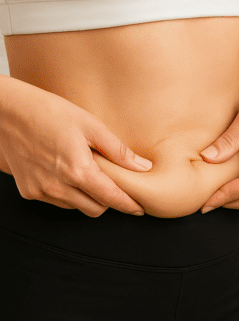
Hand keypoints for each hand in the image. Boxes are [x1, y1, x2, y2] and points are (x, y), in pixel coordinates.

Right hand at [0, 79, 152, 216]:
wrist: (8, 111)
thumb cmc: (50, 112)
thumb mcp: (91, 126)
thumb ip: (118, 151)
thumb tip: (144, 167)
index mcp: (77, 170)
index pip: (111, 199)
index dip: (129, 205)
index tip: (139, 208)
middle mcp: (58, 186)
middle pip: (96, 209)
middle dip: (109, 201)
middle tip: (116, 186)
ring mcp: (41, 190)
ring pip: (76, 207)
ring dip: (88, 198)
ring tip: (89, 174)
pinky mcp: (28, 191)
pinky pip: (58, 202)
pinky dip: (69, 194)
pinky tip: (69, 174)